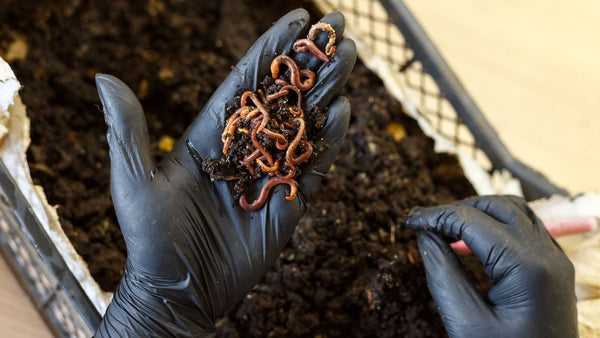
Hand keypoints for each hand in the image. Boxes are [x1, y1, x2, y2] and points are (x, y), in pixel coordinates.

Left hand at [94, 9, 355, 336]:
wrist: (179, 290)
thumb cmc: (150, 238)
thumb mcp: (133, 182)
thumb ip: (129, 130)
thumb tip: (103, 78)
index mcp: (212, 134)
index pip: (246, 80)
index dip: (272, 48)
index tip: (299, 17)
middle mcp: (245, 147)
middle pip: (284, 95)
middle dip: (311, 60)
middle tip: (337, 28)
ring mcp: (270, 172)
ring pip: (304, 123)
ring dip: (327, 89)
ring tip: (347, 56)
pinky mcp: (288, 201)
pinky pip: (313, 165)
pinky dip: (329, 139)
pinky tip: (345, 111)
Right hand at [404, 195, 576, 337]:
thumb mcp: (466, 322)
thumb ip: (443, 274)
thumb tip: (424, 236)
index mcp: (526, 267)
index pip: (472, 221)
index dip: (435, 216)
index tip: (408, 221)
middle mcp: (547, 256)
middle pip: (497, 206)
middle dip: (456, 209)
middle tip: (424, 223)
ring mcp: (555, 260)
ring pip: (514, 211)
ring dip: (478, 213)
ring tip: (445, 228)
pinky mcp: (553, 268)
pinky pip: (526, 229)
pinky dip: (496, 224)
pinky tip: (472, 241)